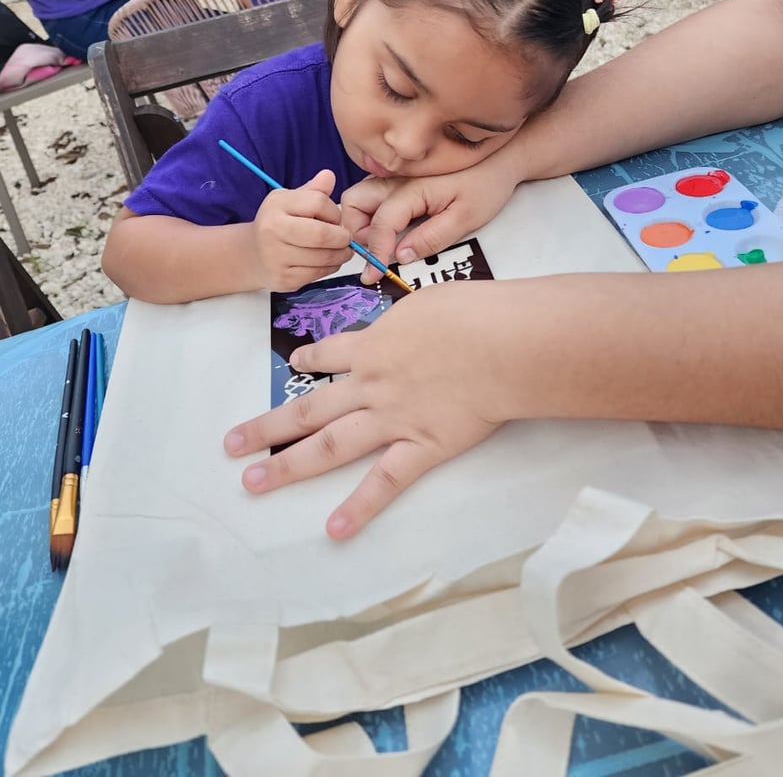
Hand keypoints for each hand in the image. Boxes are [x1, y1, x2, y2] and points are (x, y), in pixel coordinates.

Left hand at [223, 281, 523, 537]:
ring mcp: (391, 419)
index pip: (332, 353)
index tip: (295, 361)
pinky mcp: (422, 446)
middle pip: (309, 408)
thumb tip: (415, 327)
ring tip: (253, 482)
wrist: (500, 342)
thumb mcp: (431, 302)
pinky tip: (334, 529)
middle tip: (232, 443)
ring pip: (329, 446)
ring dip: (288, 466)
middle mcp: (370, 384)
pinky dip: (359, 507)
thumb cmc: (472, 311)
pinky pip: (385, 482)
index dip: (310, 358)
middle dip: (268, 426)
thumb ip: (413, 321)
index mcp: (374, 345)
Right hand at [250, 169, 352, 290]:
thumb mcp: (291, 200)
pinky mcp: (284, 278)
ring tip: (341, 250)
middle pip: (322, 234)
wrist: (253, 254)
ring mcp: (276, 257)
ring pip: (323, 257)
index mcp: (276, 204)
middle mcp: (272, 230)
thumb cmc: (278, 224)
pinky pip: (318, 273)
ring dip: (340, 254)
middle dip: (342, 238)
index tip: (336, 218)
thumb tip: (329, 175)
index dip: (335, 212)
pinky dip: (330, 267)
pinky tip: (327, 261)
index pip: (319, 203)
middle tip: (346, 238)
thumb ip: (313, 190)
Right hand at [341, 152, 520, 282]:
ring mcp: (394, 176)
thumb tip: (400, 256)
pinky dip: (368, 213)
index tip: (373, 276)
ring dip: (360, 222)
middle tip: (376, 252)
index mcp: (412, 188)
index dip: (375, 253)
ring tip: (382, 242)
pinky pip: (370, 194)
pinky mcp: (397, 179)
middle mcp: (396, 178)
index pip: (381, 223)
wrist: (501, 158)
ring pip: (357, 197)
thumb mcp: (466, 218)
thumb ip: (432, 238)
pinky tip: (389, 229)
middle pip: (353, 202)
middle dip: (356, 231)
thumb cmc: (486, 185)